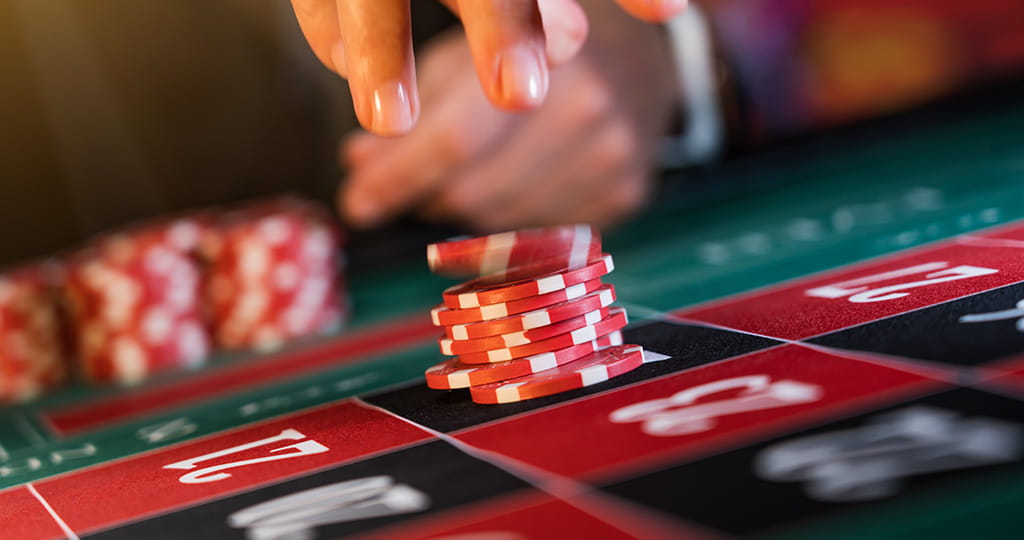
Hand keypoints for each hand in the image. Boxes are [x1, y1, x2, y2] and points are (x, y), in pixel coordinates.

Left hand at [339, 1, 679, 229]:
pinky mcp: (625, 195)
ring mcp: (612, 158)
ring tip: (448, 180)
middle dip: (421, 195)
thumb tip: (359, 164)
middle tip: (392, 187)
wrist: (635, 58)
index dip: (396, 177)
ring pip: (499, 221)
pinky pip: (537, 235)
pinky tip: (501, 187)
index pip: (455, 141)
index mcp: (542, 57)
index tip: (355, 201)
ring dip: (459, 209)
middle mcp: (585, 109)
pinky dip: (505, 221)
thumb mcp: (466, 54)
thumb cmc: (533, 50)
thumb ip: (414, 108)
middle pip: (473, 191)